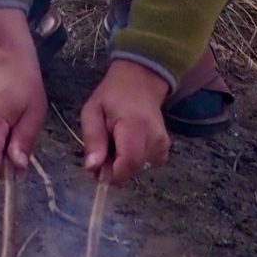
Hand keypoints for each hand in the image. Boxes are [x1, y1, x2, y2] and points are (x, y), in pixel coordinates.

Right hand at [0, 7, 48, 175]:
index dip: (7, 168)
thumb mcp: (34, 114)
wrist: (6, 61)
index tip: (22, 162)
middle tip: (21, 142)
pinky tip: (4, 128)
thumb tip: (18, 168)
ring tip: (14, 130)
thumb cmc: (25, 85)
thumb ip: (24, 142)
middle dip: (4, 160)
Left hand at [81, 60, 171, 185]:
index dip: (111, 174)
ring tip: (116, 142)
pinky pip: (146, 165)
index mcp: (134, 126)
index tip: (97, 169)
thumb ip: (93, 139)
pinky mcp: (165, 148)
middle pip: (132, 170)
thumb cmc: (112, 96)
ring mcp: (162, 144)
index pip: (128, 164)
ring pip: (138, 169)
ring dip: (123, 163)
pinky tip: (129, 144)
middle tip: (103, 150)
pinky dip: (135, 160)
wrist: (140, 82)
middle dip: (114, 169)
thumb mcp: (92, 112)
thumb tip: (92, 168)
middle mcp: (154, 137)